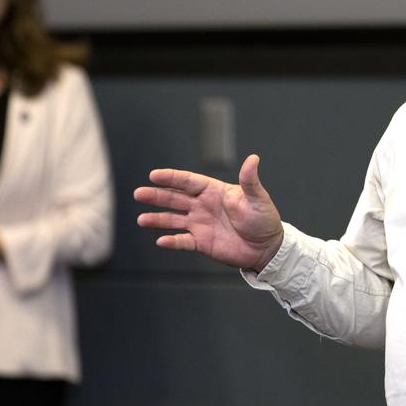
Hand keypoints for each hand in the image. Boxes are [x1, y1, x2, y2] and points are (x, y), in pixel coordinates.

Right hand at [135, 154, 284, 271]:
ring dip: (157, 219)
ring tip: (142, 219)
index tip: (154, 175)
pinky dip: (172, 241)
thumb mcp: (258, 199)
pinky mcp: (202, 242)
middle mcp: (203, 206)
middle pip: (175, 198)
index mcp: (214, 191)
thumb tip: (253, 158)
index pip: (188, 182)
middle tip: (139, 193)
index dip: (171, 178)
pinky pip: (182, 241)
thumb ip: (250, 180)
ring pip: (173, 219)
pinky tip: (161, 241)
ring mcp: (200, 224)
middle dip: (157, 195)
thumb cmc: (264, 220)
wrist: (267, 247)